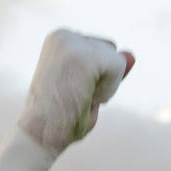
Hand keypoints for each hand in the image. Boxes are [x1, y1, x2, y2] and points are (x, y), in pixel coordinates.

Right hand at [0, 29, 134, 170]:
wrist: (38, 136)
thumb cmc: (62, 118)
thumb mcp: (91, 88)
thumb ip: (111, 70)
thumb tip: (132, 55)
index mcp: (61, 39)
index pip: (103, 50)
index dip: (97, 78)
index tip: (72, 91)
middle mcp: (64, 35)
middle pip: (112, 52)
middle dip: (103, 80)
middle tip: (76, 97)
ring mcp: (73, 43)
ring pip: (117, 61)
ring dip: (105, 87)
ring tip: (79, 99)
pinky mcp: (83, 56)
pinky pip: (118, 68)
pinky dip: (108, 91)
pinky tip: (86, 99)